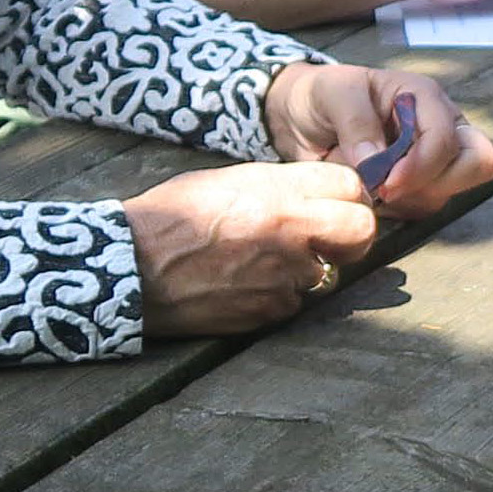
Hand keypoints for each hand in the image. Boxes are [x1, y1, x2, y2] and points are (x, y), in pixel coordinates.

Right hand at [123, 162, 378, 337]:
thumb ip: (278, 187)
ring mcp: (284, 274)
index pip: (351, 186)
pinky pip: (292, 303)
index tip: (339, 204)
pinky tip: (241, 286)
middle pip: (362, 231)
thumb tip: (314, 197)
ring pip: (325, 273)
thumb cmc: (170, 217)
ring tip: (258, 263)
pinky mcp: (270, 310)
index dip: (349, 196)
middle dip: (352, 236)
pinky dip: (275, 297)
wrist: (130, 267)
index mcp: (278, 190)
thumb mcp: (225, 181)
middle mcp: (290, 230)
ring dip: (303, 271)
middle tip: (331, 239)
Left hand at [261, 63, 492, 212]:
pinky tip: (368, 193)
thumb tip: (376, 163)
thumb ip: (356, 122)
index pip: (450, 139)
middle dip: (435, 183)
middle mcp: (439, 128)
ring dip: (406, 199)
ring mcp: (432, 161)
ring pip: (447, 194)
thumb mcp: (333, 94)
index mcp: (424, 98)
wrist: (300, 118)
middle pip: (478, 164)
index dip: (422, 166)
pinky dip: (395, 210)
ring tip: (365, 183)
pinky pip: (421, 211)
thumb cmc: (321, 96)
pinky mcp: (417, 188)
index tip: (385, 183)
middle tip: (388, 188)